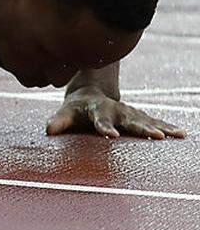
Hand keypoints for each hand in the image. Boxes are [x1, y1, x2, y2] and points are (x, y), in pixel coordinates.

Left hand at [46, 86, 186, 139]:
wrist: (91, 92)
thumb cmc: (76, 108)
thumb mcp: (65, 113)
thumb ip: (59, 121)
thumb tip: (49, 130)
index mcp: (98, 109)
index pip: (100, 119)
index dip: (105, 127)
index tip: (112, 135)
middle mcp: (117, 110)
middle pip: (130, 120)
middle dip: (143, 128)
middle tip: (155, 136)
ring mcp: (130, 112)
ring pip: (147, 120)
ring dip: (161, 128)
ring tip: (175, 136)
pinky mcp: (138, 115)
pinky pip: (154, 122)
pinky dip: (167, 127)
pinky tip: (181, 134)